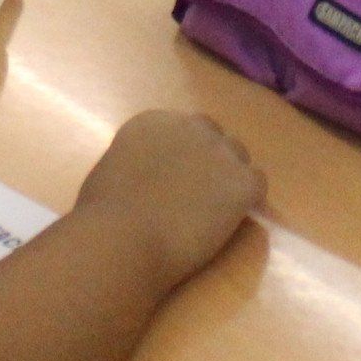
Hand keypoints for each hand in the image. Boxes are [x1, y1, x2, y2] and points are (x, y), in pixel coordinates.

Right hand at [77, 110, 262, 287]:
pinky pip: (257, 183)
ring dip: (229, 178)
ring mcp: (220, 152)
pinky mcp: (242, 181)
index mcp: (154, 122)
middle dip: (209, 161)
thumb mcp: (111, 172)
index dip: (182, 156)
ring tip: (215, 211)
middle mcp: (190, 126)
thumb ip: (134, 163)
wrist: (125, 238)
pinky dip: (247, 200)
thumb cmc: (103, 214)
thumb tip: (141, 177)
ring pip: (238, 158)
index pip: (182, 130)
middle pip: (213, 136)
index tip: (175, 180)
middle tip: (198, 195)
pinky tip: (231, 220)